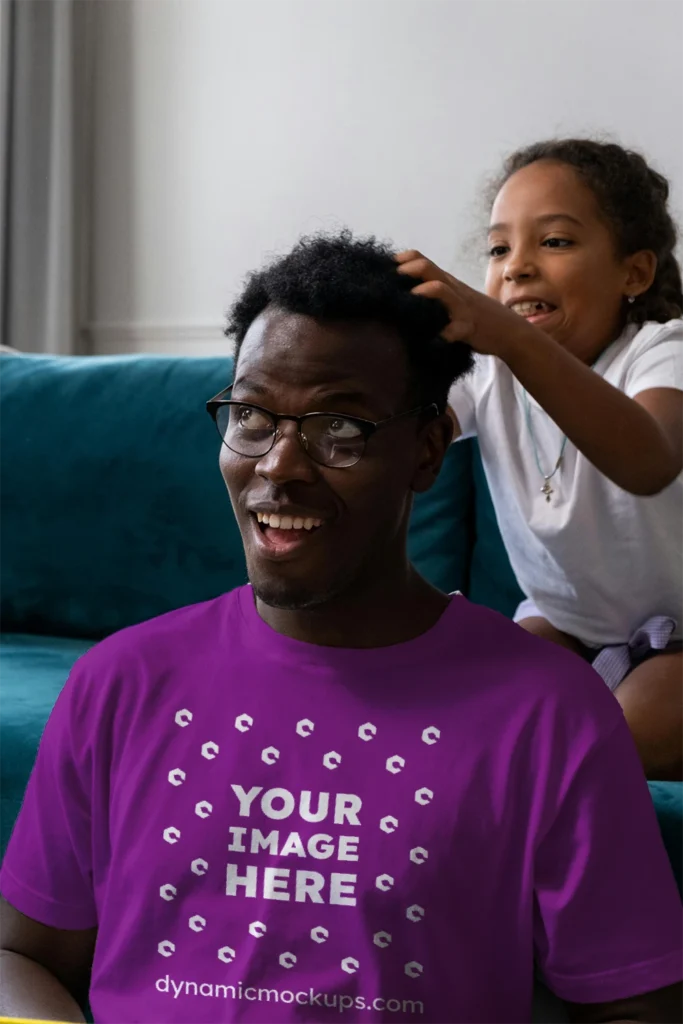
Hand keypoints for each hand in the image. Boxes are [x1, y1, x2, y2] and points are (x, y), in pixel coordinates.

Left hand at [395, 250, 535, 358]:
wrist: (508, 331)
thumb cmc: (475, 316)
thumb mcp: (453, 299)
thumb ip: (433, 295)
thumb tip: (400, 297)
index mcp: (446, 283)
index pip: (421, 260)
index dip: (402, 260)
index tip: (384, 268)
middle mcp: (452, 289)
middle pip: (428, 268)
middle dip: (407, 270)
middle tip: (390, 280)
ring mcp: (461, 307)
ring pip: (442, 290)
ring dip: (423, 292)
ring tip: (410, 299)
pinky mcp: (468, 327)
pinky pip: (455, 329)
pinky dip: (442, 334)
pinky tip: (432, 340)